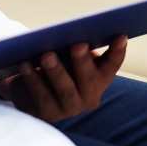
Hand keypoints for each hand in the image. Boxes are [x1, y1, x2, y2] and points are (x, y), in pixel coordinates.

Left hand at [0, 36, 126, 123]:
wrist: (29, 93)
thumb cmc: (56, 66)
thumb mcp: (68, 56)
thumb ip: (75, 46)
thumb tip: (70, 31)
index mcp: (100, 78)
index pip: (112, 65)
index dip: (118, 51)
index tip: (121, 35)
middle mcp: (89, 97)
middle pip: (88, 79)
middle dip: (83, 61)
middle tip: (77, 44)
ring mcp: (69, 108)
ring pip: (65, 90)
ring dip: (56, 71)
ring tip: (46, 55)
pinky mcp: (47, 114)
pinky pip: (41, 96)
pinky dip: (33, 79)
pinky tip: (25, 64)